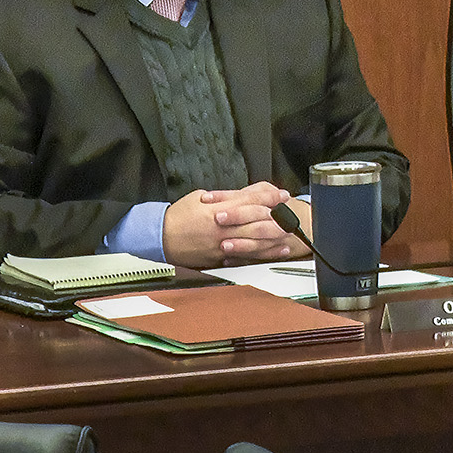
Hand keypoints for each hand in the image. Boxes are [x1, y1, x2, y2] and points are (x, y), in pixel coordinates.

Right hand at [161, 182, 299, 266]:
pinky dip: (260, 254)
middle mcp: (223, 227)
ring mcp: (222, 244)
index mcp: (219, 209)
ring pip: (254, 241)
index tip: (282, 195)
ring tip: (290, 233)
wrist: (159, 237)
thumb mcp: (201, 196)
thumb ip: (225, 197)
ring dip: (274, 237)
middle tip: (293, 213)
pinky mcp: (219, 257)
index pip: (250, 201)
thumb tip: (242, 195)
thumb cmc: (178, 215)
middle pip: (257, 221)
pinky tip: (273, 251)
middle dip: (278, 217)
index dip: (269, 197)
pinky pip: (244, 256)